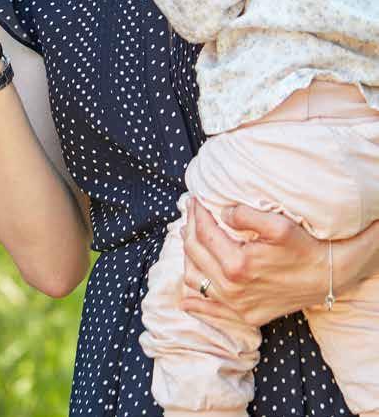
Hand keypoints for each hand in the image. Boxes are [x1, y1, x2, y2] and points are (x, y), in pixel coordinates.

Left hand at [181, 198, 327, 325]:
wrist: (329, 277)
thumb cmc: (304, 247)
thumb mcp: (278, 224)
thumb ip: (245, 215)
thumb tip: (221, 213)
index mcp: (238, 264)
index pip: (204, 233)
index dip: (197, 213)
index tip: (196, 199)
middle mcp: (233, 289)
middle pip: (195, 254)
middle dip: (189, 228)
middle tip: (191, 211)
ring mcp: (238, 306)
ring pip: (196, 280)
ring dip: (189, 257)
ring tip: (190, 237)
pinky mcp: (246, 315)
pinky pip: (211, 310)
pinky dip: (196, 302)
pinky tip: (185, 298)